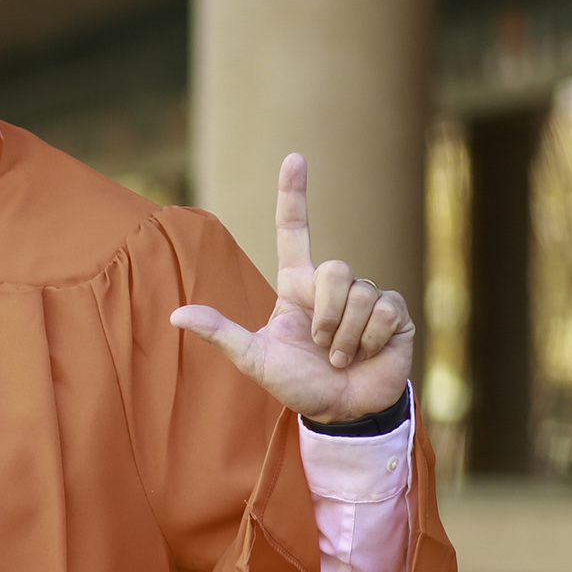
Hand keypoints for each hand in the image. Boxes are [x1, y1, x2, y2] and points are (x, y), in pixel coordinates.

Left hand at [168, 153, 414, 424]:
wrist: (341, 413)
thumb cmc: (297, 383)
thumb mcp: (255, 360)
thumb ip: (221, 334)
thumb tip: (175, 315)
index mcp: (297, 286)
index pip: (294, 231)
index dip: (294, 194)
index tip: (294, 158)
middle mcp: (332, 287)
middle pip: (334, 269)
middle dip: (326, 313)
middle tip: (321, 346)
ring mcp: (367, 298)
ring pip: (361, 293)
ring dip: (346, 335)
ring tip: (340, 357)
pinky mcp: (395, 315)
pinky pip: (385, 310)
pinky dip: (370, 339)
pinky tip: (366, 356)